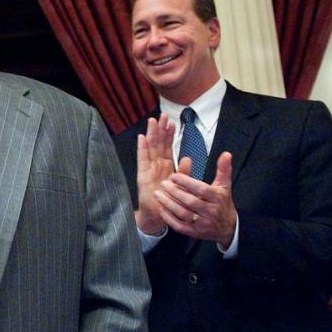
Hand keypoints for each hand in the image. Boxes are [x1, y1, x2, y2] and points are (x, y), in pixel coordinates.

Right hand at [135, 113, 174, 234]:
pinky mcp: (142, 176)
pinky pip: (142, 160)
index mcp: (166, 167)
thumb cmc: (170, 201)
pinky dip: (142, 149)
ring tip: (153, 121)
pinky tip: (142, 138)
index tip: (172, 121)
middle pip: (158, 144)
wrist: (158, 216)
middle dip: (160, 130)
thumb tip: (189, 158)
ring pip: (150, 148)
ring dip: (151, 135)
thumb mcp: (182, 185)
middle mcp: (156, 166)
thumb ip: (184, 172)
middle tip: (162, 115)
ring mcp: (148, 170)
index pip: (168, 147)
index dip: (170, 135)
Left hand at [155, 152, 236, 247]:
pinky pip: (180, 226)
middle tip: (162, 183)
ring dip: (169, 204)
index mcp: (217, 198)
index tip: (174, 176)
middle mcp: (210, 211)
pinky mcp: (194, 232)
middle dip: (175, 192)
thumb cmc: (222, 203)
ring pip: (183, 214)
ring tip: (158, 194)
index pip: (201, 189)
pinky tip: (161, 208)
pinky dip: (169, 218)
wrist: (228, 227)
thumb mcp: (224, 186)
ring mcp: (202, 223)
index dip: (187, 182)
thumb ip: (223, 169)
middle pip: (190, 202)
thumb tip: (226, 154)